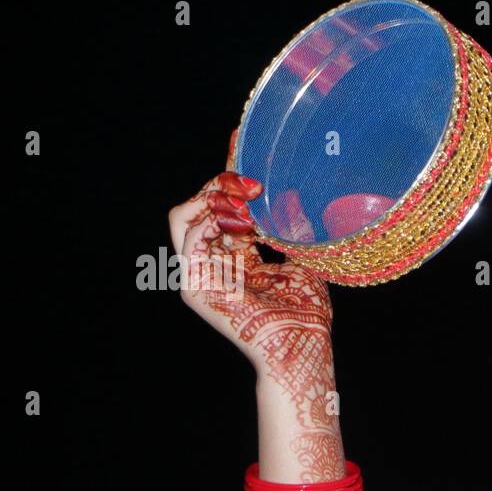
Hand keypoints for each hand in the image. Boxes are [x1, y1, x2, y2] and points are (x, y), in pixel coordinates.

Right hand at [168, 129, 337, 437]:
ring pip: (184, 217)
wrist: (302, 350)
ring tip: (246, 196)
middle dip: (220, 182)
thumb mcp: (303, 260)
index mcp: (235, 257)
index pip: (223, 206)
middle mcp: (213, 263)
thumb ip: (293, 230)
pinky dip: (208, 221)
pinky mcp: (195, 288)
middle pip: (199, 205)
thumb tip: (302, 192)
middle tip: (252, 179)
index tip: (240, 140)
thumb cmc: (307, 315)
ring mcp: (200, 275)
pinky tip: (236, 217)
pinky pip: (188, 242)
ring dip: (213, 198)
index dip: (229, 174)